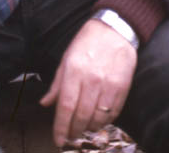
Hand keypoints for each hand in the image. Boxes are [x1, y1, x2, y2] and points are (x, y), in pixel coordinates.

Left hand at [40, 19, 136, 148]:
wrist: (114, 30)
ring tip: (83, 129)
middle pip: (81, 116)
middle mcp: (91, 79)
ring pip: (98, 118)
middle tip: (70, 137)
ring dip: (89, 129)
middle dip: (74, 132)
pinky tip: (98, 121)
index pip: (65, 106)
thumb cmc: (87, 43)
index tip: (58, 140)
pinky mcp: (122, 87)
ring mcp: (108, 84)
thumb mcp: (66, 58)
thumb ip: (57, 84)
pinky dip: (104, 122)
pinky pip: (113, 113)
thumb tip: (45, 103)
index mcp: (73, 70)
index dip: (61, 127)